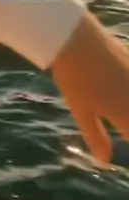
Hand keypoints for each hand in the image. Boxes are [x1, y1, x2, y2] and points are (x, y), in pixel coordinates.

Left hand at [51, 12, 128, 163]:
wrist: (76, 38)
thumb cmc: (75, 78)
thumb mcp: (82, 111)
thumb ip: (96, 136)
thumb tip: (105, 161)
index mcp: (127, 114)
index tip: (123, 138)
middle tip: (121, 127)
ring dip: (128, 114)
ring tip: (120, 118)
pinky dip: (128, 95)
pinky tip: (122, 96)